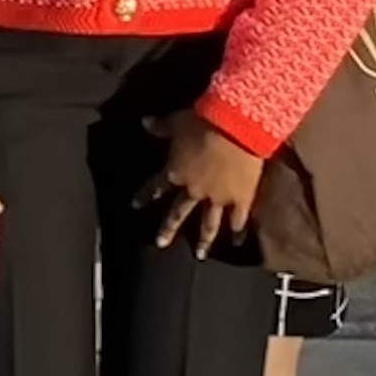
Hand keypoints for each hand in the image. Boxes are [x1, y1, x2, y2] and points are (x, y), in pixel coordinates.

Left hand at [143, 110, 265, 253]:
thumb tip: (143, 121)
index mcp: (175, 172)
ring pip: (208, 224)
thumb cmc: (202, 121)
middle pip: (178, 212)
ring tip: (200, 255)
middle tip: (160, 243)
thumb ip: (159, 126)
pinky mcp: (240, 200)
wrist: (235, 127)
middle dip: (168, 229)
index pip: (155, 186)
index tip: (135, 205)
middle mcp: (194, 190)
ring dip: (203, 240)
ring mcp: (217, 198)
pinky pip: (238, 220)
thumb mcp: (176, 122)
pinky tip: (236, 244)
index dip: (145, 195)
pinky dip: (238, 233)